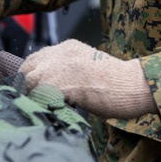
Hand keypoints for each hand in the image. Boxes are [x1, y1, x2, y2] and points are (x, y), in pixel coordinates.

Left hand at [20, 39, 157, 118]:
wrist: (133, 84)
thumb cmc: (118, 82)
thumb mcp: (88, 67)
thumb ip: (69, 71)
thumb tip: (53, 88)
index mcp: (67, 47)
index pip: (35, 58)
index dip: (31, 75)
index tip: (33, 91)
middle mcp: (59, 53)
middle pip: (27, 68)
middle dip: (27, 86)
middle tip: (36, 103)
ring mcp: (58, 67)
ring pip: (29, 82)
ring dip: (33, 97)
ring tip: (44, 110)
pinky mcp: (60, 83)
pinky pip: (38, 96)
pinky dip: (40, 106)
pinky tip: (50, 114)